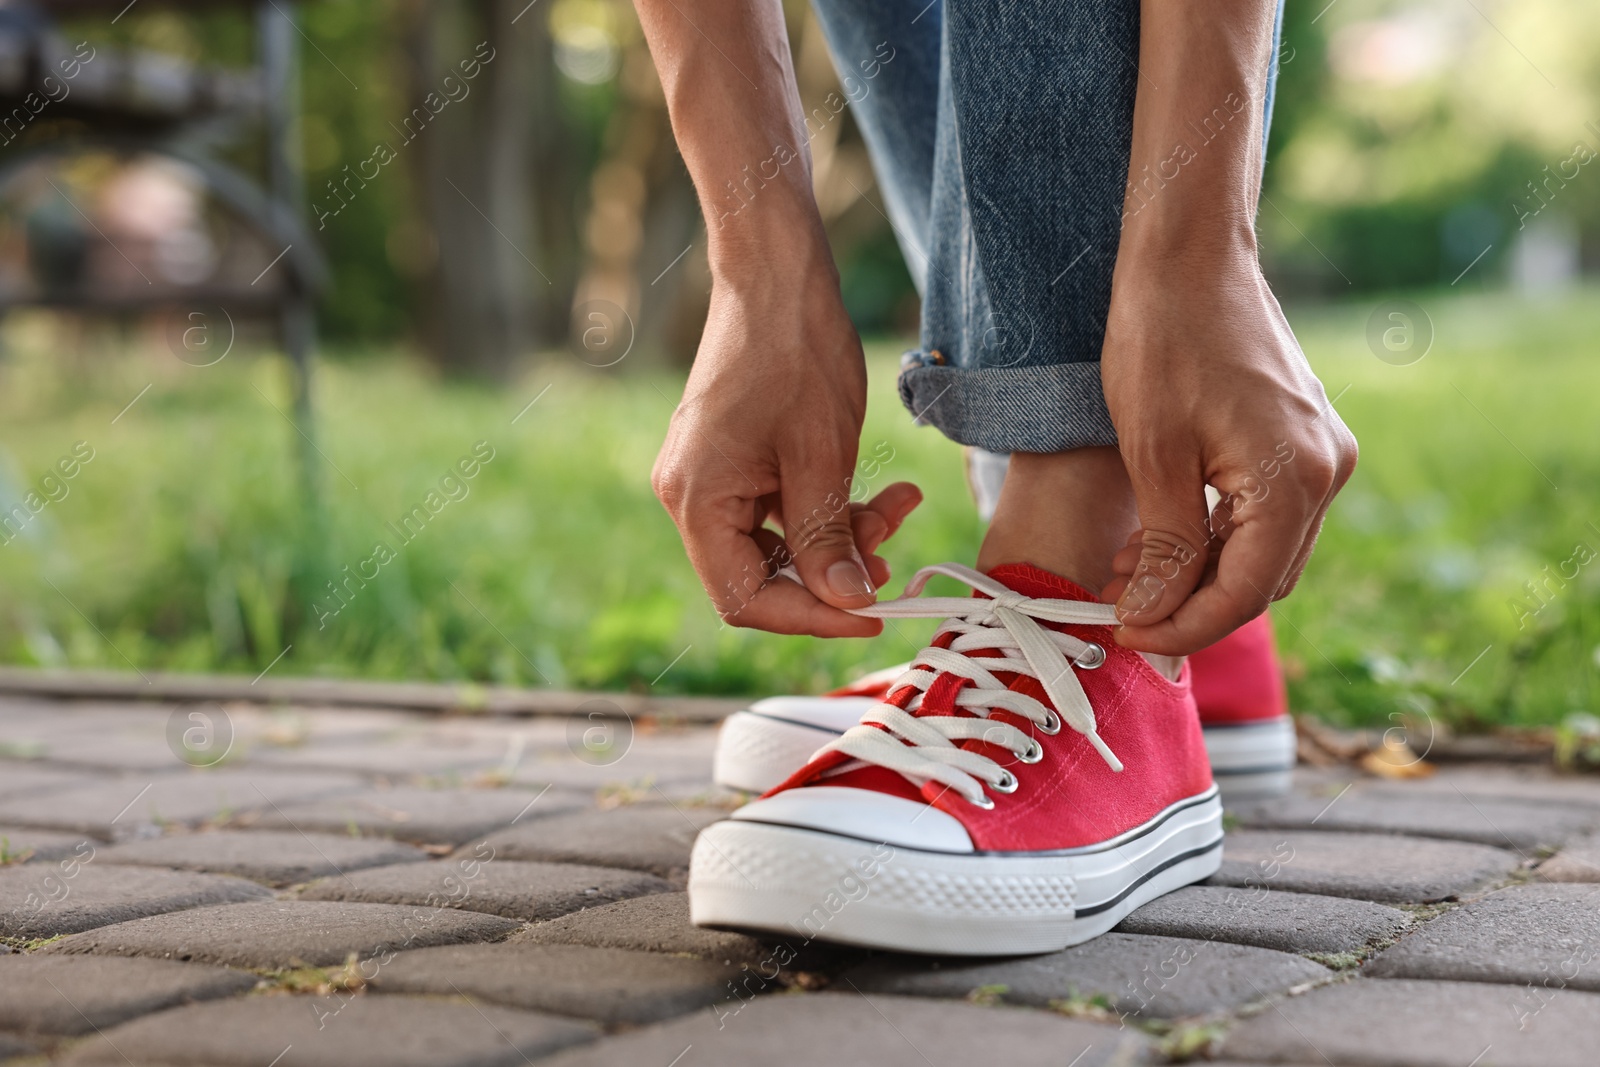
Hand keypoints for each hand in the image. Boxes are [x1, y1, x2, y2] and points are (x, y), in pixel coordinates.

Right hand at [652, 271, 921, 636]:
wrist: (777, 271)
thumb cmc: (795, 350)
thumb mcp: (821, 454)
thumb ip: (828, 537)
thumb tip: (845, 603)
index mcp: (696, 500)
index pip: (744, 597)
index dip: (810, 616)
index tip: (872, 614)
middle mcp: (691, 495)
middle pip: (762, 574)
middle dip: (833, 572)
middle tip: (893, 556)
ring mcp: (712, 477)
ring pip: (781, 542)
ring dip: (842, 536)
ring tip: (897, 507)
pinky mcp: (735, 461)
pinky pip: (782, 509)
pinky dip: (830, 509)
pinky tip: (881, 492)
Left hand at [1099, 246, 1357, 654]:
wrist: (1188, 255)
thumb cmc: (1163, 340)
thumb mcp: (1153, 454)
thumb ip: (1163, 547)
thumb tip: (1151, 619)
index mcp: (1296, 480)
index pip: (1243, 594)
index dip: (1182, 626)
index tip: (1125, 636)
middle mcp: (1326, 472)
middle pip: (1260, 579)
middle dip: (1189, 603)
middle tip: (1120, 604)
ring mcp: (1320, 454)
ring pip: (1262, 551)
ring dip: (1199, 573)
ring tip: (1128, 572)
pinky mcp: (1302, 439)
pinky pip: (1263, 513)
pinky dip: (1214, 536)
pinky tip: (1158, 536)